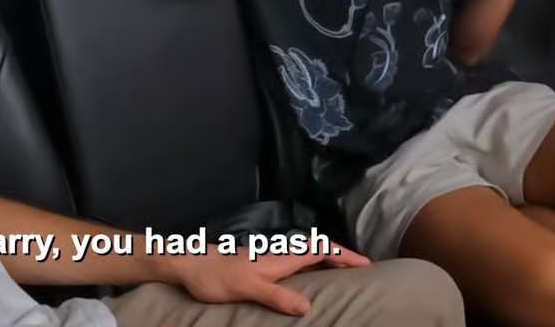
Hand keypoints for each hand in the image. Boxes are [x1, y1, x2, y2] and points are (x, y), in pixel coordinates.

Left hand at [169, 242, 368, 315]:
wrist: (188, 263)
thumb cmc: (215, 276)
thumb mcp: (248, 289)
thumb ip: (277, 296)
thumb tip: (308, 306)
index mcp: (279, 257)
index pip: (319, 251)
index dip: (343, 256)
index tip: (366, 264)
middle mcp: (276, 254)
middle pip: (315, 249)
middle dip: (340, 256)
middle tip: (361, 267)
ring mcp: (267, 257)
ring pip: (303, 253)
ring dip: (325, 259)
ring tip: (342, 271)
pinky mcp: (257, 263)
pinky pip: (291, 261)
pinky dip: (307, 264)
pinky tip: (306, 275)